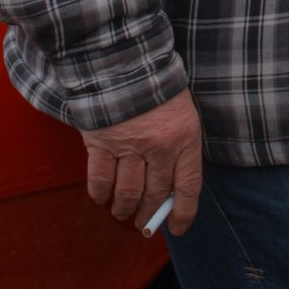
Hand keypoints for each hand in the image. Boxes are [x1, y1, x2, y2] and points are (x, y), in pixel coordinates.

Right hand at [81, 88, 202, 236]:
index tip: (178, 228)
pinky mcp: (102, 142)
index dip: (183, 213)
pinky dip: (101, 194)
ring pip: (128, 193)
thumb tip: (171, 188)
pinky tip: (102, 197)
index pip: (188, 187)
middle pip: (155, 194)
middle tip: (144, 223)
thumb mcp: (183, 115)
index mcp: (185, 138)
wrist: (125, 60)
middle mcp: (159, 147)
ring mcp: (129, 146)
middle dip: (149, 214)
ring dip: (124, 209)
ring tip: (122, 214)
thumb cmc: (158, 88)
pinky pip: (101, 180)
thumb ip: (180, 148)